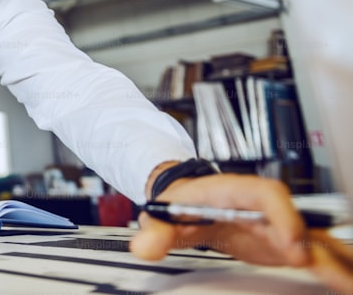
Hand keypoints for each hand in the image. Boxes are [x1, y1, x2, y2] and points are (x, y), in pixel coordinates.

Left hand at [129, 173, 352, 291]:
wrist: (184, 198)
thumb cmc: (178, 203)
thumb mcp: (162, 216)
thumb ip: (154, 233)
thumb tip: (142, 248)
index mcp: (235, 191)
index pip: (267, 194)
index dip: (284, 216)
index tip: (294, 244)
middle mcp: (264, 207)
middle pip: (301, 221)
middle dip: (321, 248)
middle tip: (333, 276)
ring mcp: (277, 226)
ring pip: (316, 240)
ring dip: (336, 260)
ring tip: (348, 284)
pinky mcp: (284, 245)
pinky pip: (315, 255)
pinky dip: (333, 269)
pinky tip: (345, 284)